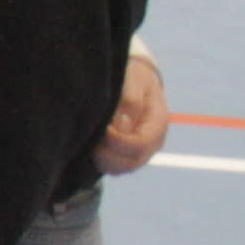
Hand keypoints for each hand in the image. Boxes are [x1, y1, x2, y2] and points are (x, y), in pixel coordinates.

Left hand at [96, 49, 168, 175]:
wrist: (133, 79)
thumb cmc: (133, 76)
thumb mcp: (133, 80)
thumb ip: (129, 100)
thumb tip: (121, 124)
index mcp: (158, 123)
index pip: (140, 144)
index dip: (117, 141)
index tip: (101, 129)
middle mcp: (152, 142)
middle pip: (130, 163)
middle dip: (106, 154)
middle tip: (89, 137)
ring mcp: (138, 151)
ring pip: (118, 168)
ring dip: (100, 160)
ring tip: (87, 140)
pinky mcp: (123, 154)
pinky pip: (110, 166)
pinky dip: (97, 161)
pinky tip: (86, 145)